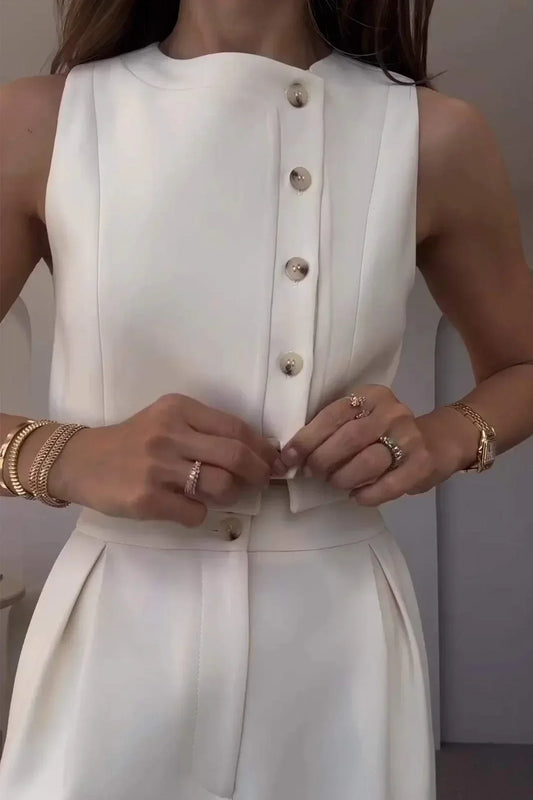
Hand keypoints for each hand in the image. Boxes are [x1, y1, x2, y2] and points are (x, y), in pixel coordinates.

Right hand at [48, 393, 278, 525]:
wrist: (80, 462)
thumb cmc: (132, 441)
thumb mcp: (166, 420)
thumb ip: (204, 430)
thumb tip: (257, 450)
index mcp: (178, 409)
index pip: (235, 427)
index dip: (261, 447)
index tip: (272, 459)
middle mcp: (169, 434)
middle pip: (236, 456)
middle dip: (259, 472)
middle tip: (263, 481)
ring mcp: (157, 467)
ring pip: (221, 486)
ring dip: (230, 495)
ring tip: (221, 494)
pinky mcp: (147, 498)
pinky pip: (195, 513)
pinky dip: (198, 514)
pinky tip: (185, 507)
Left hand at [275, 385, 462, 505]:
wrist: (436, 443)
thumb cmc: (384, 434)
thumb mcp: (361, 420)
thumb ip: (331, 432)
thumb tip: (288, 457)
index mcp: (372, 395)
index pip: (333, 414)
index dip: (306, 438)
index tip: (288, 458)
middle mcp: (392, 412)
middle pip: (349, 438)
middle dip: (322, 460)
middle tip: (311, 473)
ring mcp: (410, 437)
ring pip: (367, 462)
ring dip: (343, 478)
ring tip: (335, 483)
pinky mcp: (421, 464)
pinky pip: (387, 485)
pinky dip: (366, 494)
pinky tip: (356, 496)